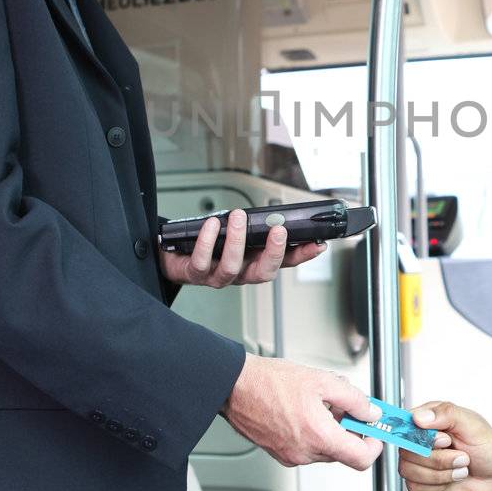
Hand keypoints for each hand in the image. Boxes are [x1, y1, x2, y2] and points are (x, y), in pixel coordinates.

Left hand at [159, 209, 327, 288]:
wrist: (174, 255)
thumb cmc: (208, 244)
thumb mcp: (237, 234)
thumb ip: (255, 229)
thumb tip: (276, 213)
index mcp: (253, 263)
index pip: (284, 263)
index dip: (301, 256)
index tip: (317, 244)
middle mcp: (239, 274)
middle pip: (263, 273)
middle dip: (274, 252)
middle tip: (279, 230)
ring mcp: (218, 277)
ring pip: (233, 267)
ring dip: (237, 240)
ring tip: (239, 217)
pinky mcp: (195, 274)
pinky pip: (203, 260)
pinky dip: (208, 240)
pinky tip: (213, 224)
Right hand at [221, 353, 383, 469]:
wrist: (234, 387)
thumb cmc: (269, 382)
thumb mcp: (321, 381)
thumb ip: (353, 399)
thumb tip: (371, 412)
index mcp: (319, 436)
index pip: (361, 459)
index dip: (374, 446)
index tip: (375, 432)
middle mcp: (305, 453)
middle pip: (343, 452)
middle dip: (350, 431)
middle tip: (347, 407)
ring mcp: (291, 455)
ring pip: (325, 449)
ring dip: (331, 430)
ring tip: (321, 403)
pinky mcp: (280, 453)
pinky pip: (307, 448)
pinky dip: (313, 433)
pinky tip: (305, 410)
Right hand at [398, 401, 491, 490]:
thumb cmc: (488, 449)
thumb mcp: (473, 424)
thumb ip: (446, 414)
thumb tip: (420, 417)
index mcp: (430, 419)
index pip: (406, 422)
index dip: (420, 434)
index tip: (444, 441)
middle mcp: (421, 440)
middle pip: (407, 449)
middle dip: (438, 457)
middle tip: (461, 454)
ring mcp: (419, 461)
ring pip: (409, 470)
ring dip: (441, 472)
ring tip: (460, 467)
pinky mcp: (421, 481)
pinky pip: (415, 487)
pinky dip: (438, 485)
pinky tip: (452, 478)